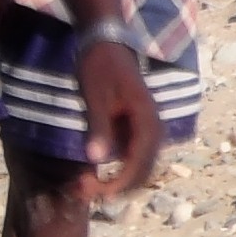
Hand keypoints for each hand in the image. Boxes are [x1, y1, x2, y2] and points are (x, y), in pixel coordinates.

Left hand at [73, 35, 166, 205]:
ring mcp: (144, 130)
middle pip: (141, 171)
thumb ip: (99, 128)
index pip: (139, 164)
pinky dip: (113, 167)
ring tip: (83, 184)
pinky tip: (91, 170)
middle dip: (115, 186)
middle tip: (82, 190)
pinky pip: (129, 155)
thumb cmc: (100, 67)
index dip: (119, 183)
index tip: (97, 193)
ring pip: (136, 166)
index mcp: (148, 123)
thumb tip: (96, 159)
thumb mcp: (95, 97)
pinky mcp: (134, 128)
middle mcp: (152, 130)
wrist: (105, 43)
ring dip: (114, 179)